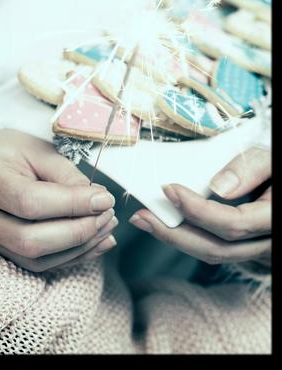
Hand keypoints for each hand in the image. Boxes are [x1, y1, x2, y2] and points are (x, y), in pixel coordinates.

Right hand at [0, 129, 117, 271]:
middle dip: (78, 231)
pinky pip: (41, 264)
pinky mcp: (10, 251)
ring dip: (81, 247)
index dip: (72, 204)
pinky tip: (99, 241)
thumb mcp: (41, 152)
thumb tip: (98, 201)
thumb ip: (67, 176)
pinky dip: (75, 256)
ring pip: (37, 259)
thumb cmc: (15, 153)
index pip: (29, 201)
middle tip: (108, 214)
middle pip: (31, 239)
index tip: (104, 199)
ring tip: (108, 225)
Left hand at [129, 147, 270, 266]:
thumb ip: (251, 168)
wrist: (281, 180)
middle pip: (217, 249)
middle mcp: (266, 241)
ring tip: (147, 222)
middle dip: (175, 235)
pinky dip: (189, 237)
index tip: (169, 190)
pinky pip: (215, 247)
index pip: (232, 224)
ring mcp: (255, 247)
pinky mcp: (244, 245)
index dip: (197, 210)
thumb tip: (218, 188)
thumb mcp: (271, 158)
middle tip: (142, 218)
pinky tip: (169, 224)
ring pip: (214, 253)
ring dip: (177, 239)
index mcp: (274, 218)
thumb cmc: (278, 168)